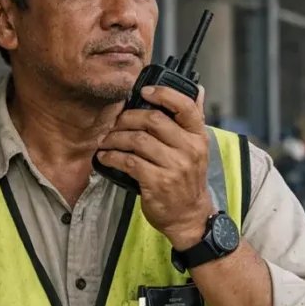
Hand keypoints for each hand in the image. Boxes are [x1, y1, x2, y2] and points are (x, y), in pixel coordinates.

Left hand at [96, 86, 215, 248]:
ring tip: (107, 140)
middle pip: (153, 120)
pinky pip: (129, 161)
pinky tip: (105, 157)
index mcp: (198, 137)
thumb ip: (194, 120)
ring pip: (138, 140)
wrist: (189, 215)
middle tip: (116, 122)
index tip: (145, 92)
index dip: (164, 94)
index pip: (185, 106)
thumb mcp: (198, 148)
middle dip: (128, 118)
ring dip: (116, 138)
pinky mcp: (157, 182)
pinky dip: (112, 157)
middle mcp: (189, 149)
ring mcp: (174, 166)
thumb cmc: (188, 180)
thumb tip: (198, 90)